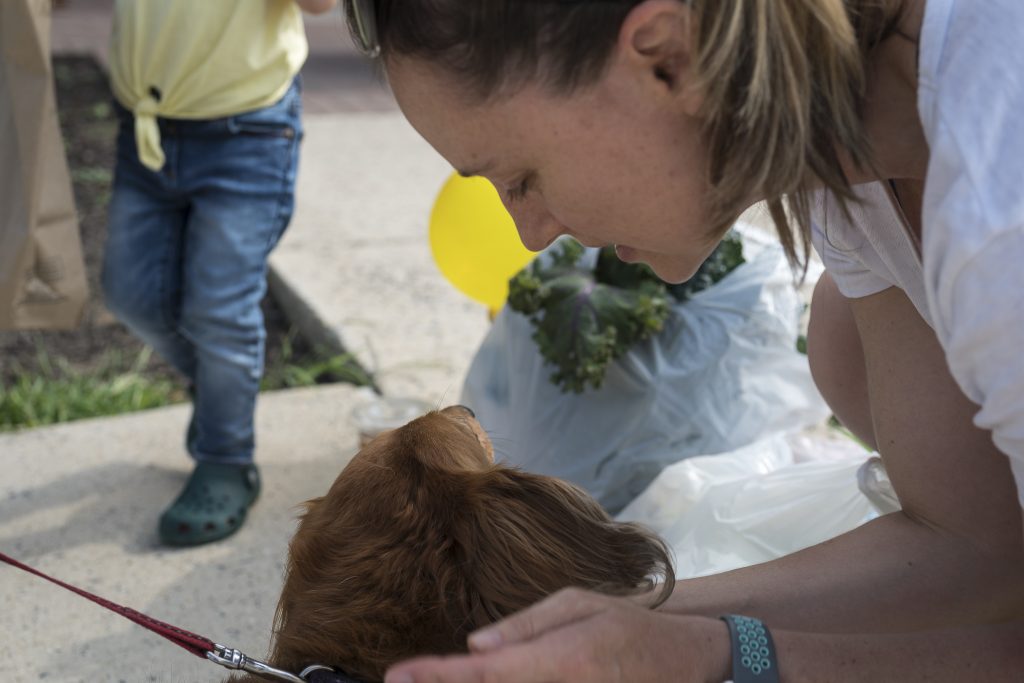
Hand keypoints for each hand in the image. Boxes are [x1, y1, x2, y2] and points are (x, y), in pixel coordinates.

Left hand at [383, 587, 731, 682]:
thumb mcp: (577, 604)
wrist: (682, 659)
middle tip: (404, 680)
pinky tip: (480, 681)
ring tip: (431, 681)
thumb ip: (523, 626)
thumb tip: (473, 646)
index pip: (484, 672)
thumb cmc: (626, 623)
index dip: (436, 676)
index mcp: (558, 658)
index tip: (397, 675)